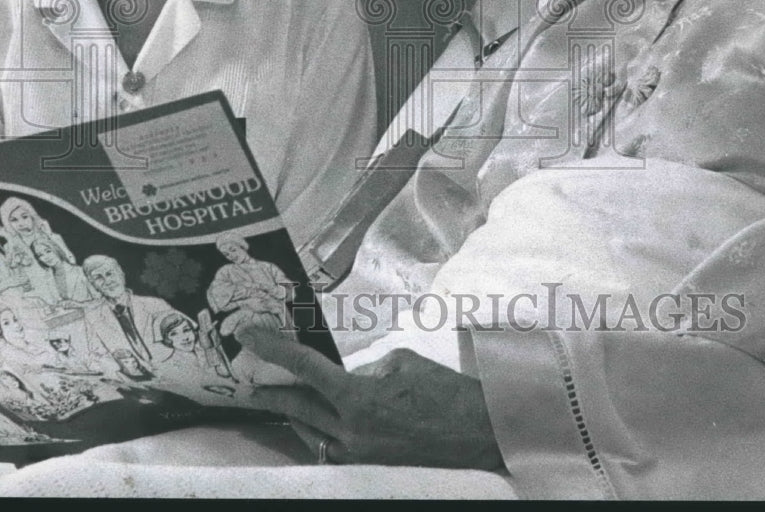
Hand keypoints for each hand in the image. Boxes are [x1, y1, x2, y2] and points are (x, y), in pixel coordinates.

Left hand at [236, 325, 503, 469]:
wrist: (478, 434)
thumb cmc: (444, 393)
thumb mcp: (400, 363)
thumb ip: (363, 369)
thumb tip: (343, 375)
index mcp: (358, 398)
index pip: (303, 367)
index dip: (272, 349)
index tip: (249, 335)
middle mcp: (350, 431)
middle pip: (295, 406)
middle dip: (269, 388)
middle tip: (249, 375)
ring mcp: (356, 454)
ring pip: (309, 431)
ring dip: (293, 411)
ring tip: (277, 395)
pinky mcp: (365, 466)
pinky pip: (329, 446)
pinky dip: (319, 431)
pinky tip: (315, 420)